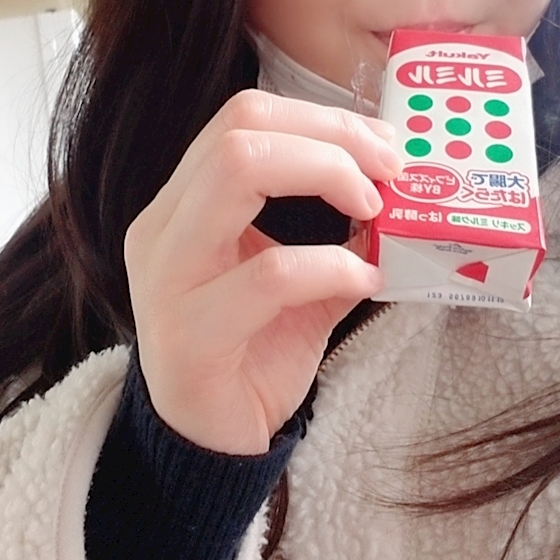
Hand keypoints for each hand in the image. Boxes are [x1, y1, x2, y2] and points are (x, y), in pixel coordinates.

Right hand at [124, 89, 401, 453]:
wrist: (209, 442)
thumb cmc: (253, 351)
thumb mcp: (297, 278)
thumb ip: (334, 231)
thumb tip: (396, 188)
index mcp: (183, 204)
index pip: (244, 118)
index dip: (323, 119)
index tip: (383, 147)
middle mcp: (163, 227)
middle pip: (241, 130)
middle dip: (332, 138)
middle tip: (389, 172)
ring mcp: (167, 276)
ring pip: (239, 173)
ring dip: (328, 177)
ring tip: (375, 212)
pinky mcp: (188, 333)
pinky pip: (271, 275)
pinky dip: (334, 267)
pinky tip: (365, 282)